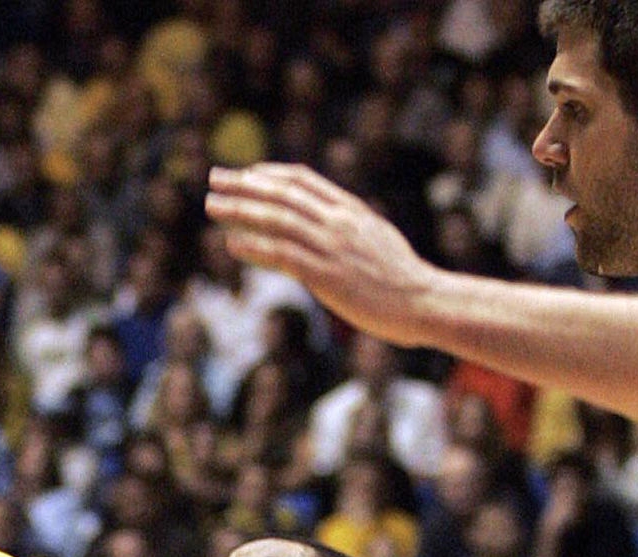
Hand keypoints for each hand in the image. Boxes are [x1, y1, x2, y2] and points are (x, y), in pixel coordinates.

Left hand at [205, 164, 436, 344]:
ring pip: (277, 219)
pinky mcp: (326, 274)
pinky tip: (231, 244)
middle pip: (283, 193)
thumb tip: (331, 228)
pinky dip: (254, 246)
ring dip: (240, 210)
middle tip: (215, 177)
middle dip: (245, 183)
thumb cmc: (404, 280)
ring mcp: (332, 246)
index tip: (245, 173)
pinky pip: (282, 255)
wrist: (426, 302)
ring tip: (211, 205)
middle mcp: (339, 221)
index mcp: (351, 210)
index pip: (303, 180)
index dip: (270, 174)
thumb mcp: (377, 240)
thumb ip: (351, 229)